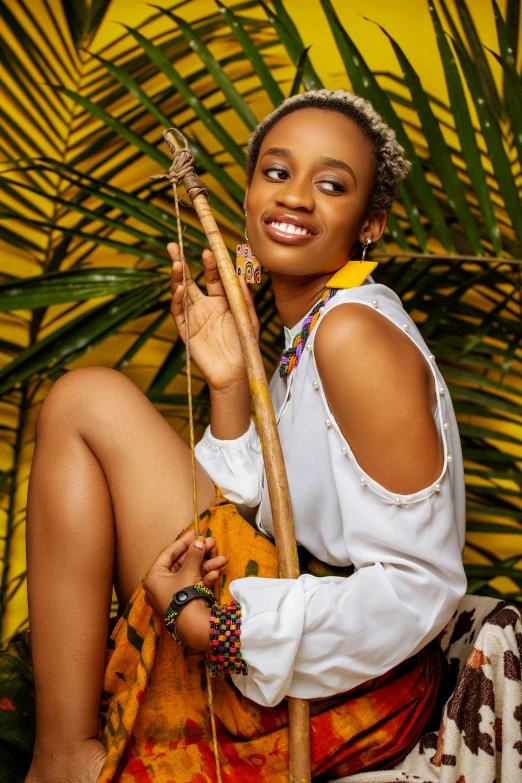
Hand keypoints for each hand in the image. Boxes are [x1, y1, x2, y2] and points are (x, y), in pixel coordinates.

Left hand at [142, 529, 226, 649]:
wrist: (193, 627)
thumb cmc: (184, 596)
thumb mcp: (189, 571)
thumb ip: (194, 554)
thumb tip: (199, 540)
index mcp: (153, 577)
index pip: (168, 553)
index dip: (183, 542)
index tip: (195, 532)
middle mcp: (160, 586)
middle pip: (181, 564)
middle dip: (199, 554)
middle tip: (212, 543)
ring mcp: (172, 595)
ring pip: (190, 575)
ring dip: (207, 566)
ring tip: (222, 559)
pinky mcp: (183, 603)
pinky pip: (193, 586)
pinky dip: (204, 579)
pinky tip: (216, 574)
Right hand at [168, 243, 259, 391]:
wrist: (236, 373)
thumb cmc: (245, 346)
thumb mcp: (249, 318)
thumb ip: (243, 297)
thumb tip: (240, 273)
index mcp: (221, 300)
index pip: (213, 276)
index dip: (210, 263)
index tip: (209, 250)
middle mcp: (205, 306)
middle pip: (190, 279)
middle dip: (181, 262)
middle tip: (172, 245)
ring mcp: (194, 317)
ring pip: (181, 292)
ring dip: (177, 277)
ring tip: (176, 262)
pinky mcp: (186, 331)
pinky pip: (178, 312)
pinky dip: (177, 300)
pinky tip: (179, 288)